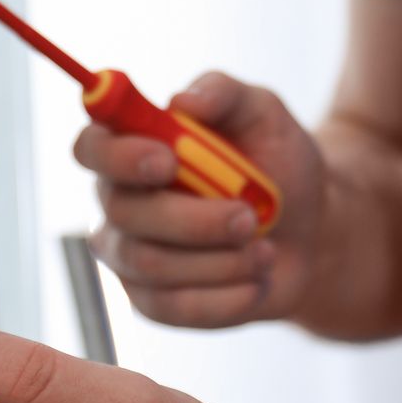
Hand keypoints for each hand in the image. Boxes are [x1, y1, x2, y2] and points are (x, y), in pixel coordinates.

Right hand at [75, 71, 326, 327]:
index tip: (168, 161)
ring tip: (265, 249)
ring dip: (218, 260)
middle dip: (191, 219)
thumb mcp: (263, 114)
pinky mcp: (155, 303)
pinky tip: (259, 280)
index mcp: (132, 146)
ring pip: (151, 266)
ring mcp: (131, 257)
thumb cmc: (276, 161)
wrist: (309, 228)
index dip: (118, 156)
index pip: (92, 147)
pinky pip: (176, 308)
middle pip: (123, 214)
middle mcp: (120, 202)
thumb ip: (224, 94)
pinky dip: (227, 297)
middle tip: (246, 216)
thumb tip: (184, 100)